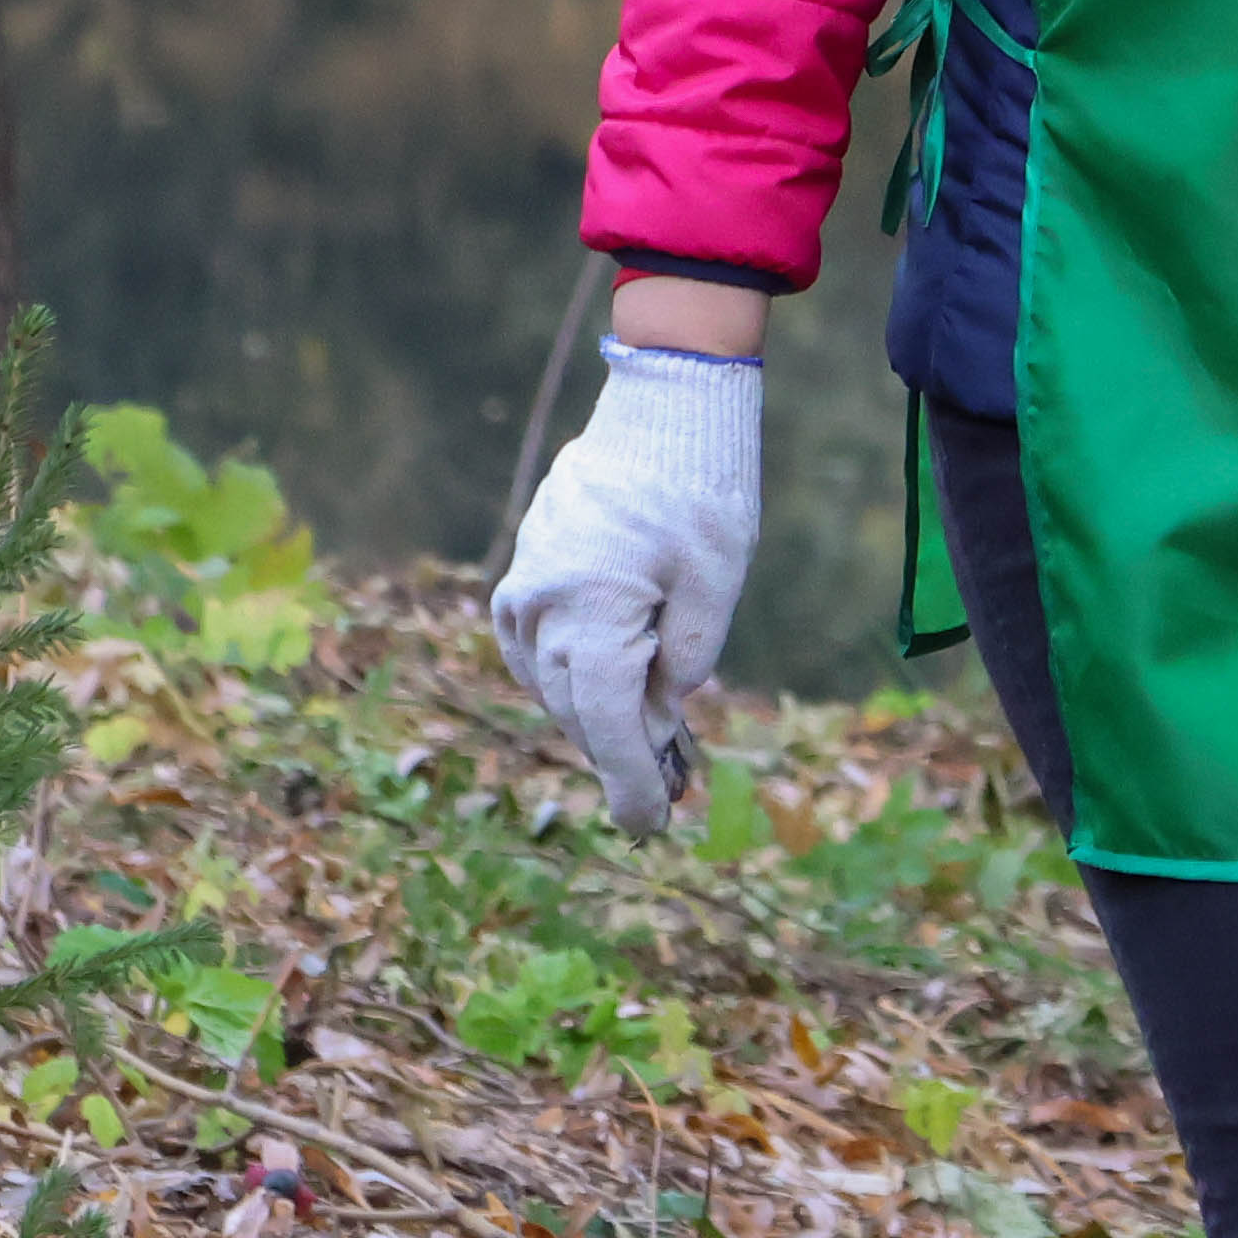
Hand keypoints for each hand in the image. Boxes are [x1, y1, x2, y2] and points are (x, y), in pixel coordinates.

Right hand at [492, 337, 761, 833]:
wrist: (661, 408)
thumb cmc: (702, 490)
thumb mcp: (715, 586)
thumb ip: (684, 662)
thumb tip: (654, 714)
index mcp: (589, 613)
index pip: (605, 725)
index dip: (628, 782)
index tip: (649, 829)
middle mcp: (539, 608)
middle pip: (579, 710)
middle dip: (621, 756)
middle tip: (667, 798)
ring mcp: (523, 589)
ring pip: (556, 684)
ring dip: (597, 718)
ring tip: (652, 753)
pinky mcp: (525, 574)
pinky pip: (542, 649)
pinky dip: (577, 677)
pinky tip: (618, 692)